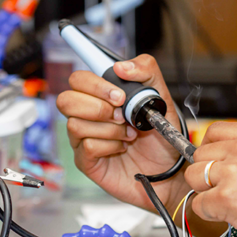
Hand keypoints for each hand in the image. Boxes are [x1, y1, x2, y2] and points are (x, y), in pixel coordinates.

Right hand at [57, 54, 186, 211]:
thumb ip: (147, 72)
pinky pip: (87, 146)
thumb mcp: (162, 99)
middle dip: (97, 107)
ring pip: (75, 124)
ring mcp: (84, 139)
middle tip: (122, 116)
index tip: (119, 95)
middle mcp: (88, 116)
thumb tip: (121, 66)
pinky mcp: (86, 161)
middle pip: (66, 100)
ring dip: (109, 129)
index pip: (78, 79)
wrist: (170, 170)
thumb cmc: (161, 137)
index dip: (94, 84)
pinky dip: (109, 146)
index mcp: (101, 97)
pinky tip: (122, 148)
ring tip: (129, 135)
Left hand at [183, 121, 236, 236]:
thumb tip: (216, 161)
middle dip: (207, 176)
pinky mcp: (226, 198)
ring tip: (235, 206)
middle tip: (231, 193)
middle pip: (200, 154)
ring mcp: (234, 171)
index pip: (214, 131)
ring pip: (194, 178)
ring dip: (206, 194)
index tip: (215, 165)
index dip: (211, 152)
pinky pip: (198, 205)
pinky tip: (236, 218)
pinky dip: (210, 216)